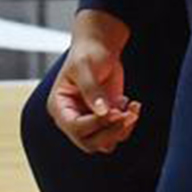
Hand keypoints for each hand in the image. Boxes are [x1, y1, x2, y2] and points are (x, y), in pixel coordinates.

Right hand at [50, 28, 141, 153]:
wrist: (100, 48)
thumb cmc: (87, 54)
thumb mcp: (85, 67)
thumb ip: (91, 90)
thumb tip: (102, 112)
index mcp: (60, 107)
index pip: (75, 128)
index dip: (97, 123)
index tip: (115, 111)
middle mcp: (72, 117)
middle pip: (90, 143)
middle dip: (111, 132)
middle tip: (126, 114)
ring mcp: (89, 120)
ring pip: (105, 143)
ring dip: (122, 130)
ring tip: (132, 109)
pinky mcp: (105, 119)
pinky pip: (117, 134)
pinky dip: (128, 124)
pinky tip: (132, 105)